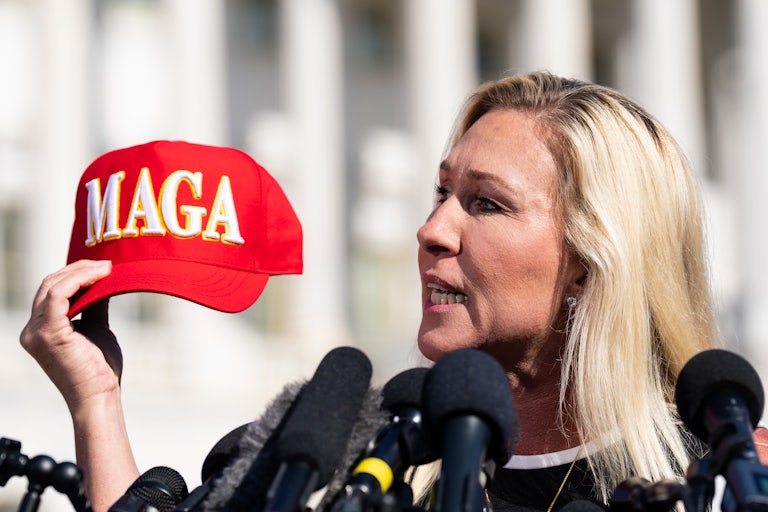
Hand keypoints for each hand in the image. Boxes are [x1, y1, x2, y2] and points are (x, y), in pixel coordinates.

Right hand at [20, 259, 120, 413]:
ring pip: (53, 285)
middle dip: (79, 269)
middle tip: (106, 264)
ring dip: (82, 272)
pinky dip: (79, 281)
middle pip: (49, 284)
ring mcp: (36, 332)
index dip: (75, 273)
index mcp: (40, 329)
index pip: (51, 290)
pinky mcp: (48, 333)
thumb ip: (93, 305)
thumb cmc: (101, 369)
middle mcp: (31, 330)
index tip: (102, 266)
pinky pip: (58, 295)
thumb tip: (102, 281)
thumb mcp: (96, 328)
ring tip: (107, 268)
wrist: (101, 395)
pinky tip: (100, 276)